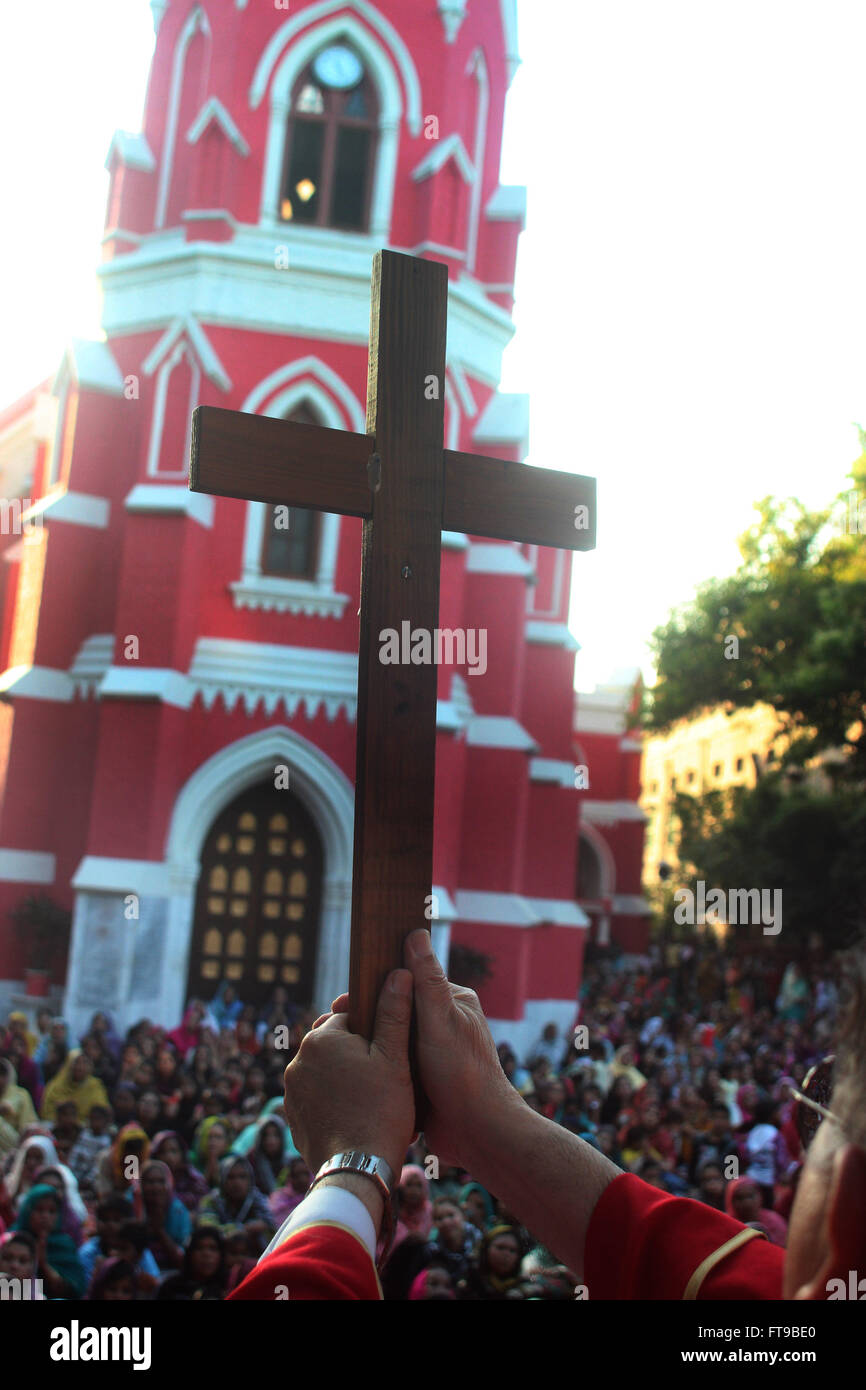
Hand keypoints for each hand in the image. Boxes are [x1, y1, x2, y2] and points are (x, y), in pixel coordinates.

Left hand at [283, 969, 414, 1176]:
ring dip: (344, 1075)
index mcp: (322, 1038)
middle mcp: (298, 1059)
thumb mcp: (395, 1058)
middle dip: (357, 1051)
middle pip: (335, 1043)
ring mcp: (291, 1090)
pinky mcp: (292, 1115)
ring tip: (372, 1095)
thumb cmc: (381, 1111)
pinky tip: (355, 1112)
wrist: (356, 1170)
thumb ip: (394, 1012)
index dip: (374, 1029)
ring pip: (324, 1070)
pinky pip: (315, 1095)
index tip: (390, 1047)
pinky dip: (332, 1099)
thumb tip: (398, 972)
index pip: (350, 1016)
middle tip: (384, 1073)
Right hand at [330, 929, 517, 1168]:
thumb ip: (427, 981)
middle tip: (331, 1030)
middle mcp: (444, 1024)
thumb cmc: (462, 1073)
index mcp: (452, 1002)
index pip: (406, 984)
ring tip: (335, 1052)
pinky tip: (351, 1074)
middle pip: (397, 1012)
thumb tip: (415, 933)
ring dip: (370, 1046)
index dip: (372, 991)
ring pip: (393, 1040)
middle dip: (368, 1019)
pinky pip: (395, 1066)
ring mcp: (434, 1053)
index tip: (341, 1003)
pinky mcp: (425, 1079)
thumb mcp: (440, 1020)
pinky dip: (377, 1067)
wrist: (478, 1134)